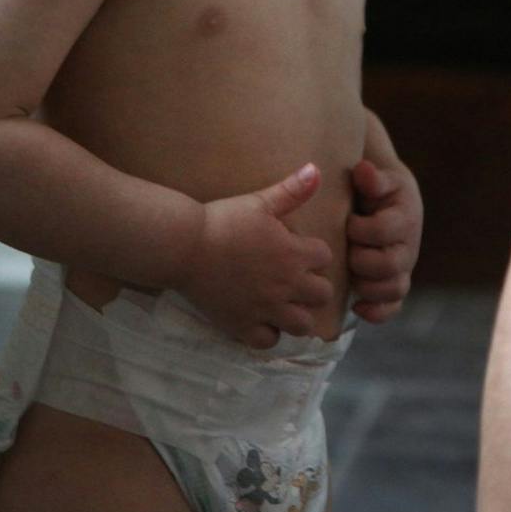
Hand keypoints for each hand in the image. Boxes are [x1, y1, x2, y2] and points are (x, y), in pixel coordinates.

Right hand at [174, 163, 334, 348]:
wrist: (184, 246)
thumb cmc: (222, 220)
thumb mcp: (260, 202)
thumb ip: (292, 190)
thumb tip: (317, 169)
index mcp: (294, 254)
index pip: (326, 258)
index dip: (314, 253)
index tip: (299, 250)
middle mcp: (286, 285)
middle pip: (322, 295)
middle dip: (313, 287)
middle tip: (295, 279)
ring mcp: (265, 309)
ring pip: (302, 325)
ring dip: (297, 315)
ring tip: (285, 304)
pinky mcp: (242, 325)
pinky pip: (267, 342)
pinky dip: (267, 334)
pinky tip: (260, 319)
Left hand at [346, 156, 420, 322]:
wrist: (390, 201)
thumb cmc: (378, 189)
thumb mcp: (378, 179)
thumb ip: (372, 177)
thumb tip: (363, 171)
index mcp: (405, 219)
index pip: (384, 231)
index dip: (360, 229)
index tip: (348, 221)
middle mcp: (408, 247)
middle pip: (388, 265)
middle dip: (361, 260)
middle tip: (346, 251)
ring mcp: (403, 269)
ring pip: (393, 289)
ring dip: (367, 287)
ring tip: (349, 278)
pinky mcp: (395, 284)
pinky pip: (393, 307)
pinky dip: (377, 312)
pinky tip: (357, 307)